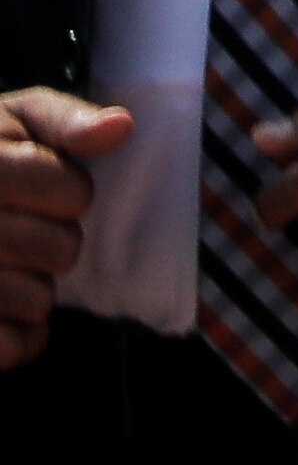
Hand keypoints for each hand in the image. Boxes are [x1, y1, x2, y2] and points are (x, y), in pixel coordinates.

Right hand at [0, 86, 130, 366]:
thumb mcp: (17, 118)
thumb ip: (65, 120)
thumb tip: (119, 127)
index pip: (73, 195)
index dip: (70, 191)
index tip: (45, 185)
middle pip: (60, 250)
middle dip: (54, 239)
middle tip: (23, 227)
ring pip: (36, 300)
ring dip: (32, 286)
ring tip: (3, 263)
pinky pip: (12, 346)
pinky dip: (19, 336)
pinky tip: (3, 309)